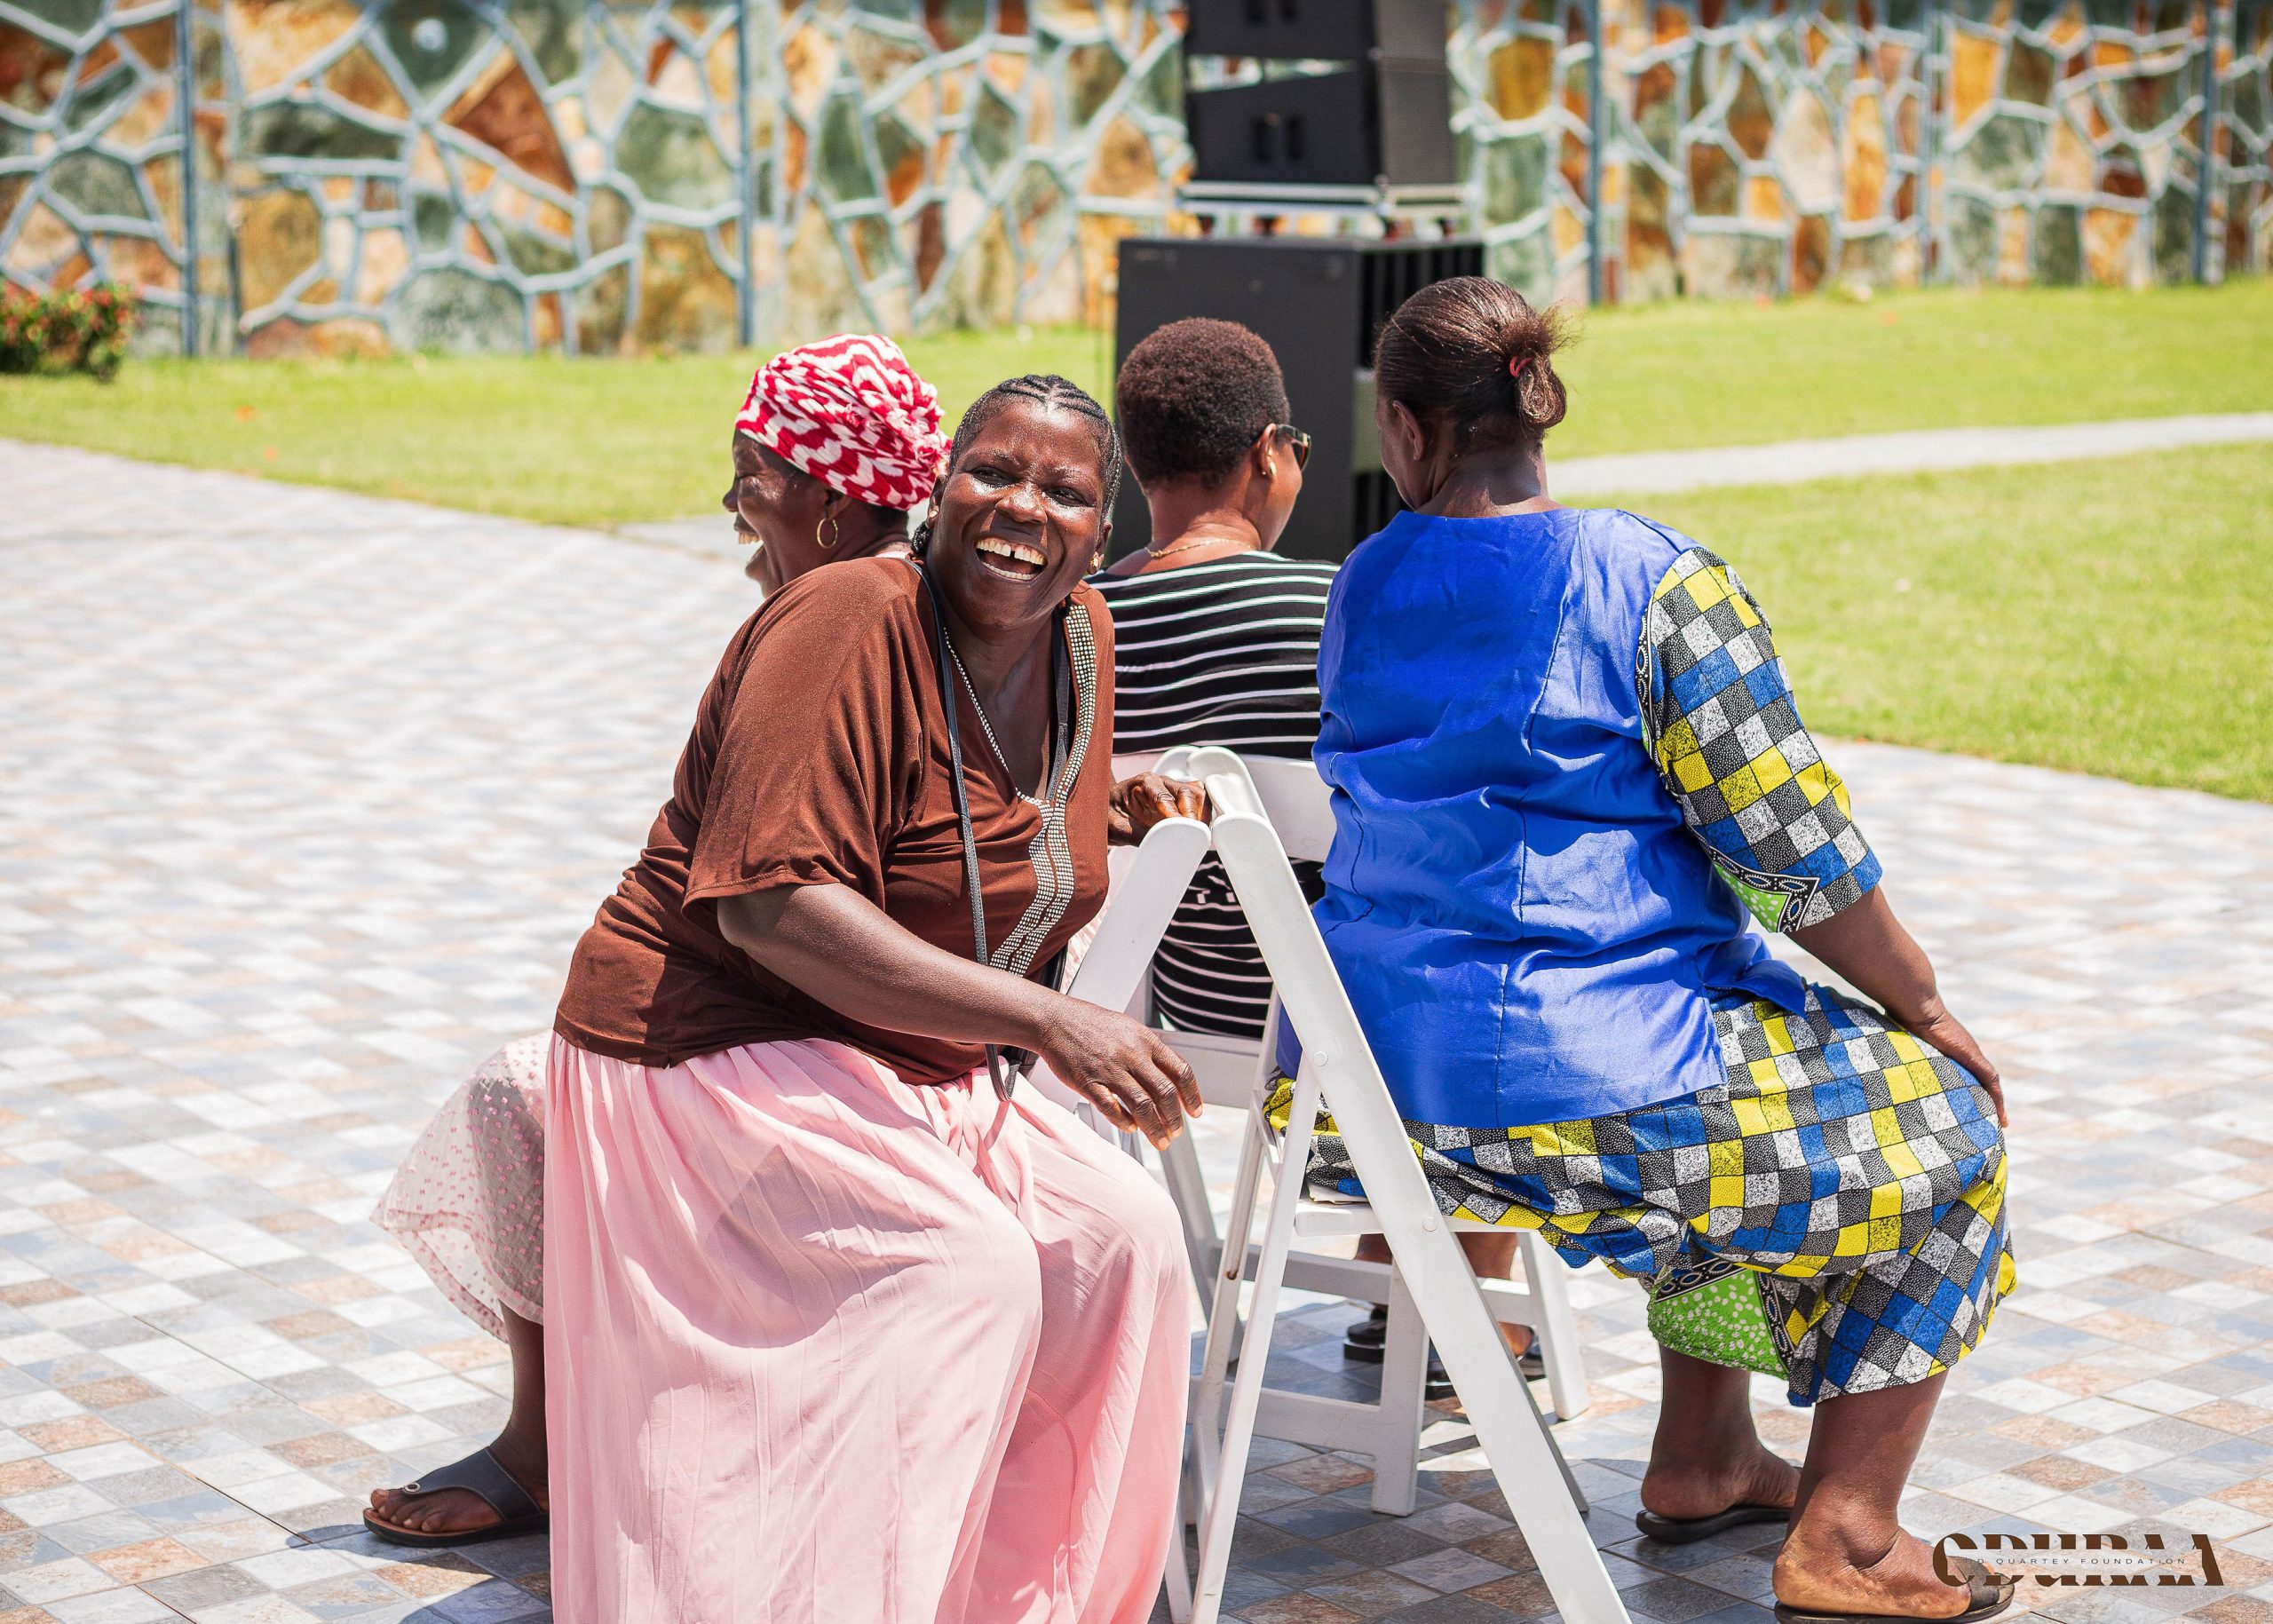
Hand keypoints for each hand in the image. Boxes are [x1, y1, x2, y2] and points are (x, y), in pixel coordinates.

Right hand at [1034, 997, 1202, 1147]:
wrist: (1055, 1020)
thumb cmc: (1090, 1024)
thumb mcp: (1129, 1029)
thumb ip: (1149, 1052)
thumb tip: (1169, 1076)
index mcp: (1145, 1041)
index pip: (1180, 1071)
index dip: (1192, 1095)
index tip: (1195, 1111)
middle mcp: (1131, 1055)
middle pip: (1164, 1093)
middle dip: (1174, 1118)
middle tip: (1176, 1132)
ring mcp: (1110, 1069)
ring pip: (1142, 1105)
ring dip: (1155, 1128)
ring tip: (1160, 1141)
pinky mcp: (1088, 1082)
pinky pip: (1111, 1108)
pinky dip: (1124, 1121)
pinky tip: (1131, 1128)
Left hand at [1107, 773, 1208, 846]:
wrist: (1107, 810)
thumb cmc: (1109, 815)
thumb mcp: (1117, 828)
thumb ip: (1138, 835)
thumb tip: (1162, 846)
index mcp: (1144, 783)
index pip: (1164, 796)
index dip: (1173, 814)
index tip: (1179, 829)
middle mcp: (1162, 782)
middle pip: (1187, 792)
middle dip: (1192, 814)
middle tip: (1193, 835)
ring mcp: (1173, 789)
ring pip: (1198, 795)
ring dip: (1202, 815)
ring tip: (1199, 836)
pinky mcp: (1180, 800)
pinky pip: (1199, 803)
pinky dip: (1204, 816)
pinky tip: (1199, 832)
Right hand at [1898, 997, 2007, 1127]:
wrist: (1914, 1007)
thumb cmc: (1904, 1020)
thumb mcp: (1904, 1045)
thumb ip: (1901, 1055)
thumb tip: (1878, 1063)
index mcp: (1949, 1051)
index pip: (1966, 1074)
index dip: (1970, 1090)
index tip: (1972, 1107)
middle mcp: (1964, 1053)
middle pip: (1980, 1082)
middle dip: (1985, 1100)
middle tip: (1987, 1120)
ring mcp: (1970, 1054)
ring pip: (1988, 1084)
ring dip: (1994, 1102)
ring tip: (1999, 1122)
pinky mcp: (1973, 1057)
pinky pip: (1990, 1080)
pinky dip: (1997, 1098)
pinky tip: (2000, 1115)